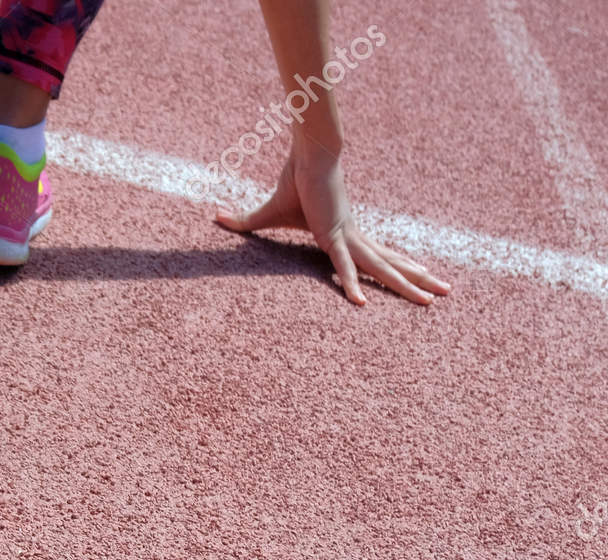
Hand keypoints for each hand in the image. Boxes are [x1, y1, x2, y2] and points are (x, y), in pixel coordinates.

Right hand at [214, 142, 451, 305]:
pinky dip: (351, 285)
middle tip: (446, 293)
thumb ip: (244, 223)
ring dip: (410, 283)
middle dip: (420, 279)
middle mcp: (354, 237)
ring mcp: (348, 236)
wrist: (310, 153)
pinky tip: (362, 305)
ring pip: (382, 267)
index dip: (399, 267)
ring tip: (437, 298)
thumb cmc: (293, 179)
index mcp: (346, 233)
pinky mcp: (332, 235)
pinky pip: (343, 267)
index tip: (420, 277)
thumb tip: (215, 218)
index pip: (378, 256)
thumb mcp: (266, 214)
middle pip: (392, 263)